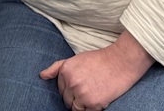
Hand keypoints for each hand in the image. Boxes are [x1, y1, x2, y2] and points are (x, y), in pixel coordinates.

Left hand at [39, 33, 153, 110]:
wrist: (121, 61)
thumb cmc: (99, 60)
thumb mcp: (76, 58)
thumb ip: (57, 67)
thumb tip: (42, 76)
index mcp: (65, 70)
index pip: (60, 89)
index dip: (71, 89)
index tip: (81, 84)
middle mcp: (71, 82)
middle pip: (66, 100)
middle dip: (75, 98)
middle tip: (88, 90)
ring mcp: (82, 93)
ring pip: (74, 108)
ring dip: (82, 105)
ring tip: (92, 94)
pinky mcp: (93, 103)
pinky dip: (91, 109)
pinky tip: (98, 98)